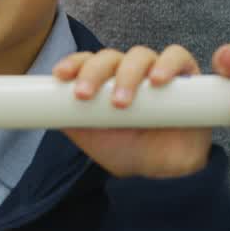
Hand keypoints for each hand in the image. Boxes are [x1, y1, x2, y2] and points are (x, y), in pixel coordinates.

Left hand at [53, 46, 210, 178]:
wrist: (161, 174)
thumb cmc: (125, 150)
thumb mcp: (89, 136)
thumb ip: (69, 118)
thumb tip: (43, 105)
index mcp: (105, 80)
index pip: (87, 62)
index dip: (73, 64)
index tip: (60, 76)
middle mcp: (129, 71)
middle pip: (109, 57)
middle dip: (94, 72)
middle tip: (86, 95)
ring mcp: (156, 71)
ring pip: (140, 55)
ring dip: (127, 74)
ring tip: (121, 102)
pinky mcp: (186, 76)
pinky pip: (178, 57)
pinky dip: (167, 64)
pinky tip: (157, 81)